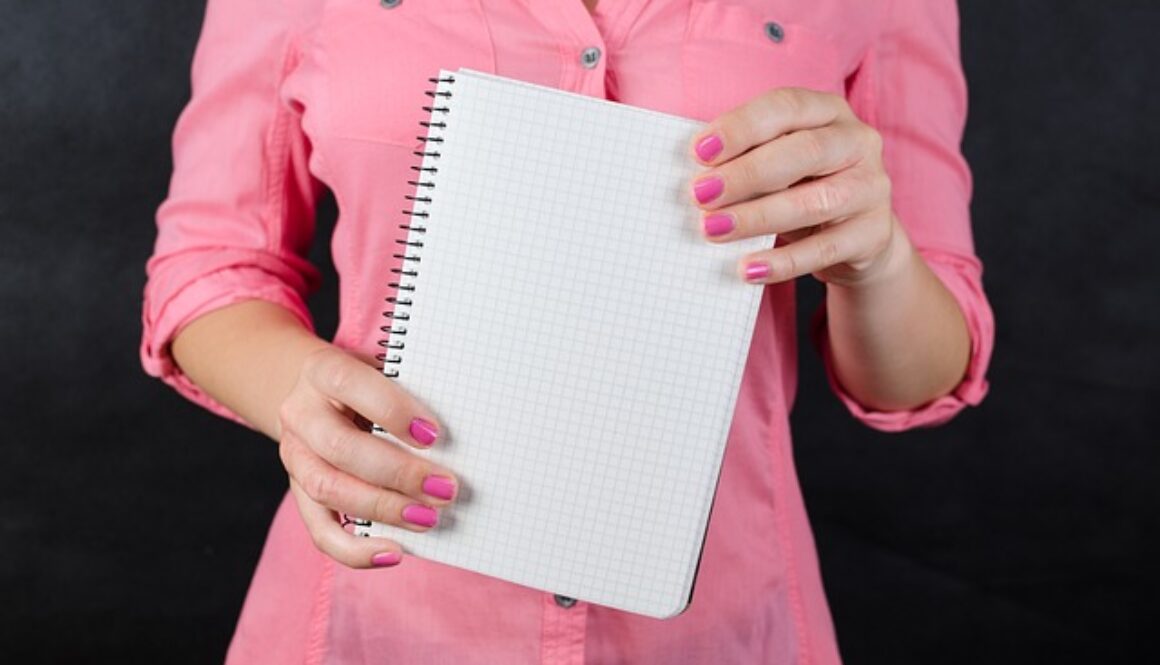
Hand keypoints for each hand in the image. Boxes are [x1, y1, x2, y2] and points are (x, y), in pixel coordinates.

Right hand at [278, 346, 457, 567]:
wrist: (314, 392)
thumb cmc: (366, 381)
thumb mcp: (382, 369)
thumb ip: (410, 390)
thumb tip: (460, 433)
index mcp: (323, 371)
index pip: (351, 385)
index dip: (392, 411)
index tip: (434, 435)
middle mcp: (300, 414)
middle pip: (341, 448)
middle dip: (398, 473)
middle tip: (445, 488)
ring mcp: (295, 456)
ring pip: (329, 490)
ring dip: (384, 509)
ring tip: (428, 518)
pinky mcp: (299, 493)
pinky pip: (320, 530)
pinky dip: (355, 550)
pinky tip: (394, 552)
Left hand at [688, 87, 907, 287]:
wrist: (857, 238)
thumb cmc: (803, 188)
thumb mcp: (779, 165)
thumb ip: (747, 159)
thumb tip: (697, 178)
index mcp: (829, 112)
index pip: (787, 106)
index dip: (742, 126)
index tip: (699, 151)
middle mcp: (858, 143)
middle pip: (804, 151)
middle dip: (746, 173)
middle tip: (700, 194)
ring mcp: (871, 189)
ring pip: (813, 203)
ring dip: (756, 217)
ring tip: (712, 229)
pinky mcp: (873, 234)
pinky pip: (823, 250)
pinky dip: (782, 262)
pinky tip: (748, 269)